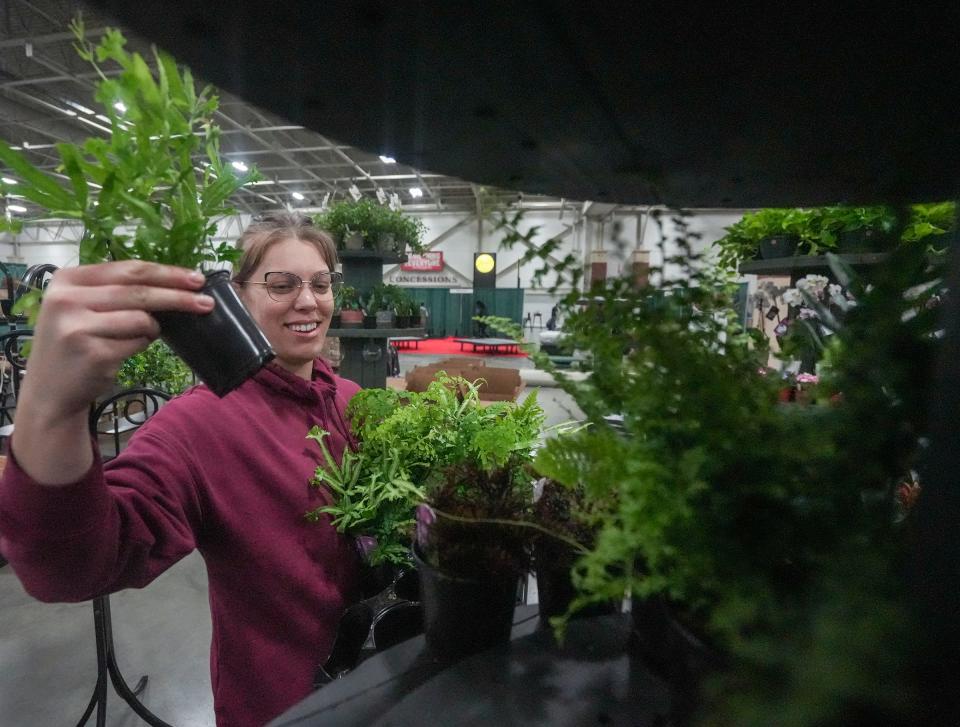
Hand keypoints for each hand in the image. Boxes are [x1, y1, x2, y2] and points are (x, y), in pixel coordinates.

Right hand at [10, 261, 213, 484]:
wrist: (49, 392)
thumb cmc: (74, 344)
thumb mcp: (83, 308)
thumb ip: (117, 293)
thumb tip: (176, 285)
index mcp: (68, 279)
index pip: (130, 269)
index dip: (167, 273)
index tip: (197, 278)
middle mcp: (67, 300)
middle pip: (140, 292)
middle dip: (179, 297)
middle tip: (207, 302)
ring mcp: (77, 327)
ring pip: (142, 319)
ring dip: (152, 329)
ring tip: (138, 336)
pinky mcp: (92, 354)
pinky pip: (136, 344)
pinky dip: (139, 346)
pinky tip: (120, 352)